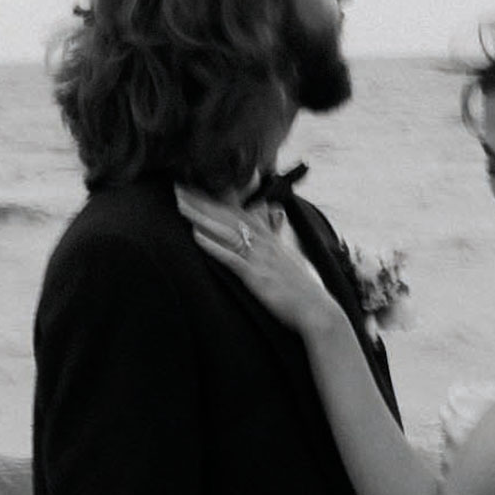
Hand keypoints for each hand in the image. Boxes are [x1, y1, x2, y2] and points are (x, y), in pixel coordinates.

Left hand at [176, 186, 336, 335]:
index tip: (195, 184)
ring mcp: (260, 258)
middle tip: (177, 186)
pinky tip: (196, 237)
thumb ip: (275, 234)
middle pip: (228, 214)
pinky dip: (214, 246)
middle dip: (201, 200)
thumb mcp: (287, 255)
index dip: (216, 196)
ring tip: (181, 205)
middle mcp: (263, 242)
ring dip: (202, 217)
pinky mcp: (256, 277)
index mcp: (268, 236)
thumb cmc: (302, 287)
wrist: (317, 309)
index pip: (238, 209)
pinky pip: (232, 258)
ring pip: (226, 230)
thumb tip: (273, 216)